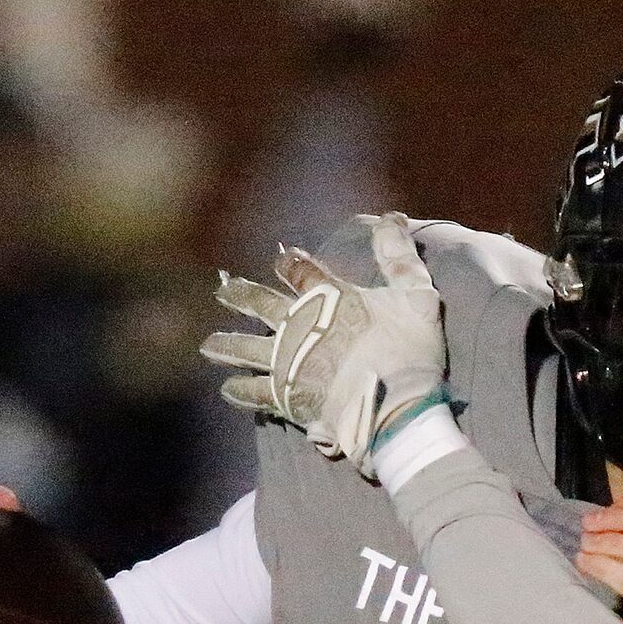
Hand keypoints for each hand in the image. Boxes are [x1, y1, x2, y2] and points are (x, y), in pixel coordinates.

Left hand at [200, 213, 448, 479]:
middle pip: (258, 304)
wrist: (394, 407)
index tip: (283, 261)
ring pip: (245, 348)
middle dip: (240, 296)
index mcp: (326, 295)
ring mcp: (286, 361)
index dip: (290, 263)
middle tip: (221, 292)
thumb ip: (399, 256)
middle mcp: (297, 324)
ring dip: (226, 344)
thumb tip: (392, 216)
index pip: (299, 269)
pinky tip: (228, 389)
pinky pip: (253, 392)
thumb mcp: (415, 294)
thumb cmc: (410, 351)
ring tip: (208, 346)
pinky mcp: (284, 396)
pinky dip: (240, 390)